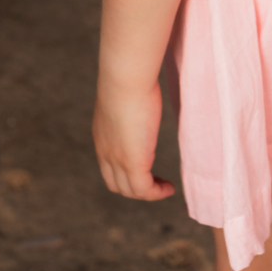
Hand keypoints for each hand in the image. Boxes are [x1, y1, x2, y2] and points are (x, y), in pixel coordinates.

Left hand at [93, 75, 174, 200]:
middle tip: (155, 182)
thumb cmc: (129, 76)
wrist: (125, 78)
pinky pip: (144, 190)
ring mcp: (118, 159)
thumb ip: (131, 100)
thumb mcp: (126, 93)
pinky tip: (169, 188)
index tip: (146, 166)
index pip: (109, 166)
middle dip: (135, 188)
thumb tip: (144, 89)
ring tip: (165, 187)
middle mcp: (106, 151)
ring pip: (130, 190)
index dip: (124, 172)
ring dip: (148, 193)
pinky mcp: (133, 162)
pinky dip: (156, 193)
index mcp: (103, 136)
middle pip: (116, 184)